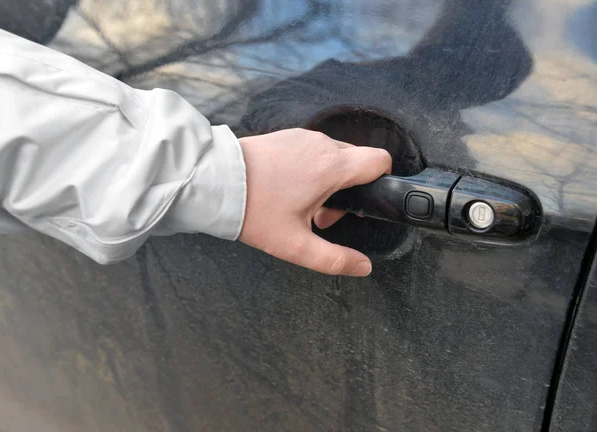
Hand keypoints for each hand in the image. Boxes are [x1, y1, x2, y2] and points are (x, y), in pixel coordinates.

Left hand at [238, 128, 391, 276]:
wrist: (215, 182)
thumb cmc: (255, 211)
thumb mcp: (294, 245)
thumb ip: (333, 259)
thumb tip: (363, 267)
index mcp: (331, 167)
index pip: (380, 160)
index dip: (381, 181)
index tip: (360, 203)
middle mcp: (322, 145)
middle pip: (357, 162)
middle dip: (350, 189)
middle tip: (321, 214)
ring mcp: (303, 137)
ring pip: (335, 156)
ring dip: (330, 180)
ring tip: (302, 204)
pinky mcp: (288, 136)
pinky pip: (314, 150)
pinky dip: (313, 168)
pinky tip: (288, 188)